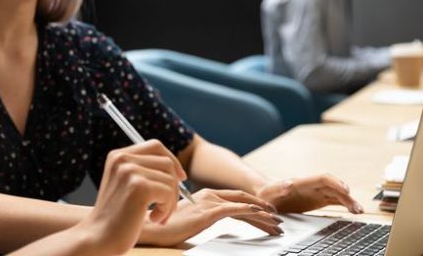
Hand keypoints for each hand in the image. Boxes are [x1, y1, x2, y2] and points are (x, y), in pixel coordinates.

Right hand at [75, 140, 185, 254]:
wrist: (98, 237)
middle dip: (174, 186)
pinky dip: (167, 210)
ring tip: (157, 216)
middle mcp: (122, 159)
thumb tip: (175, 168)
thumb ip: (142, 170)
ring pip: (170, 179)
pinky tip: (153, 219)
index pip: (155, 146)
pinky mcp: (139, 187)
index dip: (172, 160)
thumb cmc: (115, 217)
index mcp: (117, 156)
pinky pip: (169, 193)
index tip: (180, 177)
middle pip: (166, 162)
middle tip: (165, 207)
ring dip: (170, 202)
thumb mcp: (125, 184)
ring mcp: (130, 171)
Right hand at [140, 188, 282, 246]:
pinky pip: (235, 210)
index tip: (265, 214)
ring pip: (243, 204)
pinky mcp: (207, 212)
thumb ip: (193, 213)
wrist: (145, 227)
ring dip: (263, 214)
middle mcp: (206, 194)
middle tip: (277, 219)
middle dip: (262, 207)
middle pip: (241, 198)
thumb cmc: (159, 226)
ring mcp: (207, 202)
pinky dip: (252, 212)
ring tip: (276, 224)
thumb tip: (199, 219)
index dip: (252, 203)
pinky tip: (263, 216)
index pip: (233, 197)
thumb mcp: (181, 218)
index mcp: (200, 195)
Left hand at [257, 174, 363, 213]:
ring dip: (348, 201)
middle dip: (346, 195)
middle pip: (333, 187)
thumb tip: (288, 185)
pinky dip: (345, 205)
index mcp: (302, 182)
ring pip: (337, 194)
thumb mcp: (269, 193)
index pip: (322, 179)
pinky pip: (335, 201)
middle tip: (356, 206)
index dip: (335, 183)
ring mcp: (317, 192)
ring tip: (359, 211)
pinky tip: (354, 211)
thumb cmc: (266, 194)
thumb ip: (278, 189)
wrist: (267, 195)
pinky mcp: (318, 200)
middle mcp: (312, 186)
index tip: (346, 190)